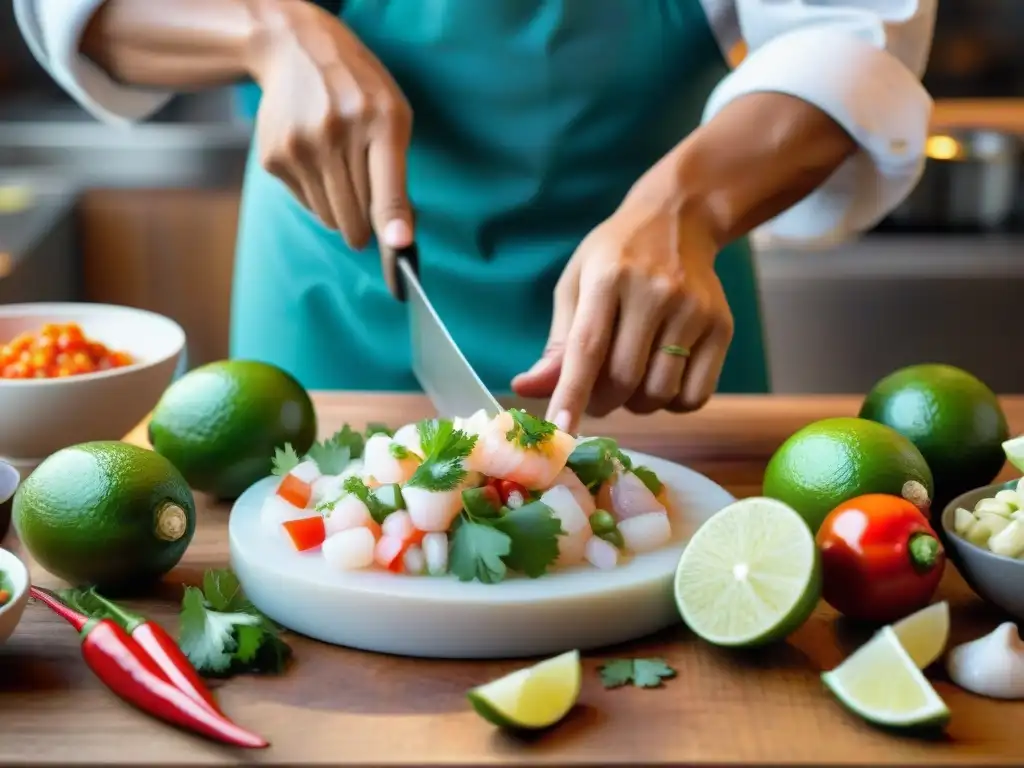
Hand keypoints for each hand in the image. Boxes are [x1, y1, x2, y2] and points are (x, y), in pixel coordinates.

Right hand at [250, 1, 413, 290]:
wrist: (297, 50)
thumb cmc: (359, 90)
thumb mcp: (393, 114)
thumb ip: (398, 170)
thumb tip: (397, 235)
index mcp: (380, 121)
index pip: (387, 184)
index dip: (393, 221)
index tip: (398, 247)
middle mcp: (337, 133)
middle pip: (356, 216)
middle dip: (367, 227)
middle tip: (370, 216)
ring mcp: (301, 146)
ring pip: (331, 217)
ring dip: (342, 212)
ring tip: (341, 172)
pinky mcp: (274, 157)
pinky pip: (307, 205)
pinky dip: (318, 197)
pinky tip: (318, 161)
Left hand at [512, 185, 733, 433]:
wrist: (678, 218)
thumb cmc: (615, 257)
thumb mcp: (576, 285)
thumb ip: (557, 343)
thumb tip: (526, 388)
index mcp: (609, 278)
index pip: (587, 348)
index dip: (571, 394)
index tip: (559, 430)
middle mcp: (655, 292)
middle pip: (622, 380)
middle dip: (602, 402)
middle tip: (597, 391)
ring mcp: (694, 310)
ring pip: (658, 393)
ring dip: (637, 403)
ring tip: (632, 376)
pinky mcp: (722, 326)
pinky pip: (695, 396)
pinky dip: (673, 402)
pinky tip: (663, 377)